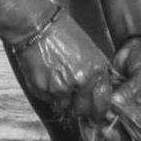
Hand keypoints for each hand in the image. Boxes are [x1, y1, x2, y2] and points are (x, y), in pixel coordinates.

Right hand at [6, 6, 126, 140]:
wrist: (37, 26)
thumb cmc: (65, 34)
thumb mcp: (91, 52)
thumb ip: (97, 74)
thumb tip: (100, 94)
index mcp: (96, 72)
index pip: (103, 103)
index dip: (100, 111)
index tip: (97, 114)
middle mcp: (80, 83)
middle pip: (84, 111)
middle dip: (82, 110)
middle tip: (77, 104)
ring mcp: (60, 88)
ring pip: (65, 108)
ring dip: (65, 102)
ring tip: (60, 85)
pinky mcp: (41, 89)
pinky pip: (49, 101)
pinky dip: (50, 95)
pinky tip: (48, 79)